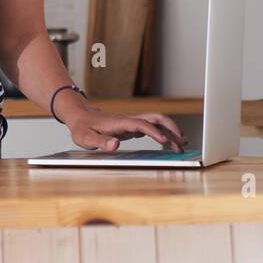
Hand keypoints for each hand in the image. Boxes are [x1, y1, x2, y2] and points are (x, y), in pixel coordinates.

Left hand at [66, 107, 186, 152]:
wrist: (80, 116)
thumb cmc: (82, 128)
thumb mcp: (86, 137)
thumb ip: (100, 141)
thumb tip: (115, 144)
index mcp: (120, 122)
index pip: (141, 124)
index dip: (154, 132)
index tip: (165, 142)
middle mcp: (129, 120)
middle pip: (156, 118)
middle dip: (171, 127)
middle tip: (183, 141)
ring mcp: (132, 122)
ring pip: (157, 122)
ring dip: (171, 131)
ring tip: (182, 145)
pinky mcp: (133, 126)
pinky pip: (153, 128)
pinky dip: (164, 134)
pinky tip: (170, 144)